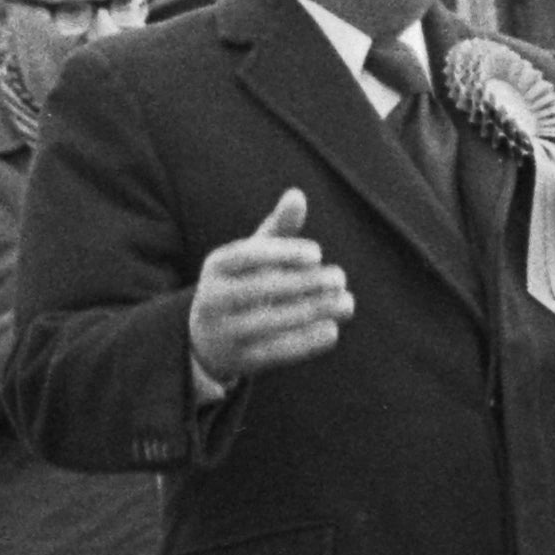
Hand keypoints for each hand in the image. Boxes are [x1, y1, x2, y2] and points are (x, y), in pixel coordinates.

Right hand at [189, 188, 351, 384]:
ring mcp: (225, 332)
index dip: (282, 253)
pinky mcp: (240, 360)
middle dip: (305, 283)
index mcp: (217, 265)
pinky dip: (305, 342)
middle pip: (261, 288)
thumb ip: (277, 228)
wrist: (207, 339)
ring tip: (347, 303)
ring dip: (313, 312)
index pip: (247, 255)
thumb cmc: (241, 283)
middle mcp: (214, 298)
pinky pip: (275, 352)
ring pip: (271, 322)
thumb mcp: (252, 256)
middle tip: (340, 278)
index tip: (317, 253)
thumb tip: (298, 194)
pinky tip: (333, 330)